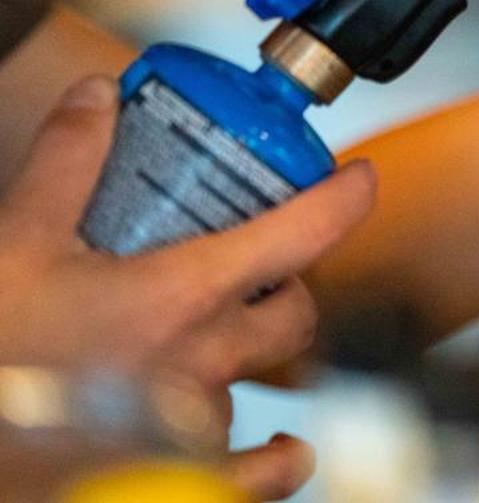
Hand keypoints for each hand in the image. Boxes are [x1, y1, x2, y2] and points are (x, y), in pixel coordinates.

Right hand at [0, 76, 375, 499]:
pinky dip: (276, 458)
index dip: (343, 199)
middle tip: (266, 265)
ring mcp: (196, 426)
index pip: (301, 235)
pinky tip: (283, 447)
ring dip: (252, 355)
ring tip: (220, 336)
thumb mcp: (16, 243)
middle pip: (295, 313)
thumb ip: (65, 163)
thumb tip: (99, 96)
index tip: (361, 178)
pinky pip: (261, 476)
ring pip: (263, 381)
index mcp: (180, 297)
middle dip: (290, 284)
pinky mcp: (183, 481)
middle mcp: (204, 362)